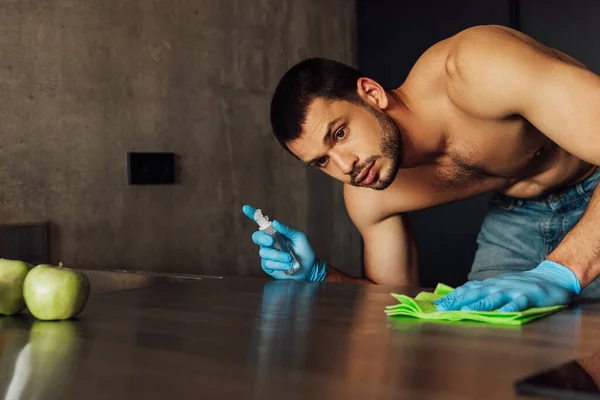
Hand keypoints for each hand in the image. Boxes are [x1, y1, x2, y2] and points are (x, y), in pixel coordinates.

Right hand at [242, 205, 326, 281]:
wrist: (309, 268)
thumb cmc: (305, 250)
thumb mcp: (299, 237)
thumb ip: (287, 230)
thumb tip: (274, 222)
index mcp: (276, 232)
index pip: (262, 223)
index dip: (253, 214)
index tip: (245, 208)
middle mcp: (269, 242)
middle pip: (256, 237)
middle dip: (262, 238)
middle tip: (271, 241)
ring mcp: (268, 254)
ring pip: (264, 252)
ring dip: (277, 255)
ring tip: (289, 258)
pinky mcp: (268, 266)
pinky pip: (268, 263)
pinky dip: (279, 264)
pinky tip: (288, 265)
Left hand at [432, 260, 580, 311]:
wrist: (551, 277)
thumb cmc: (520, 285)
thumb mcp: (499, 286)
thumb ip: (482, 292)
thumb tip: (458, 299)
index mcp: (490, 285)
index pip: (467, 290)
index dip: (452, 298)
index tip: (436, 306)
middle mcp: (498, 286)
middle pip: (475, 293)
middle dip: (458, 301)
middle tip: (443, 310)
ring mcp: (513, 290)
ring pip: (494, 297)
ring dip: (479, 304)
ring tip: (465, 312)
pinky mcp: (529, 297)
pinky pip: (518, 303)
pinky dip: (510, 308)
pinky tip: (503, 315)